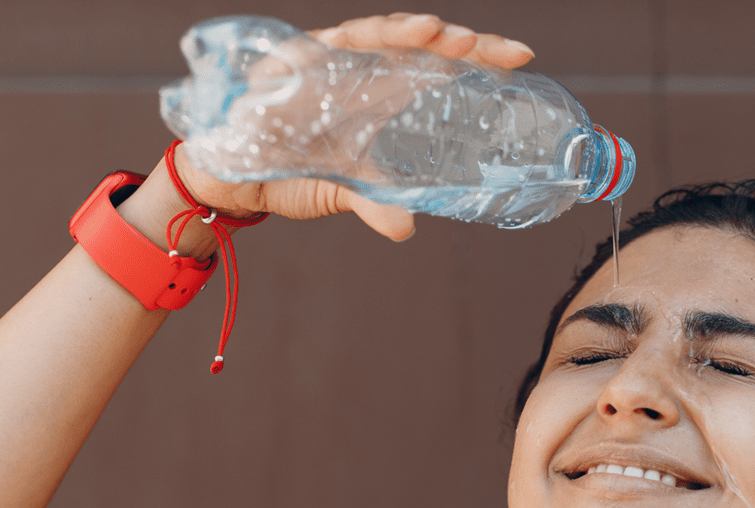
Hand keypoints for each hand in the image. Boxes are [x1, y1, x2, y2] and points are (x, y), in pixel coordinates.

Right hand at [173, 13, 536, 241]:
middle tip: (497, 50)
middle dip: (460, 41)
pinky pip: (336, 39)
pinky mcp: (297, 56)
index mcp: (385, 91)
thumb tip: (407, 228)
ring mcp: (331, 57)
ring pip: (383, 32)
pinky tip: (402, 36)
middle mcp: (363, 67)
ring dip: (416, 32)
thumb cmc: (292, 172)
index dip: (480, 60)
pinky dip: (367, 36)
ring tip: (446, 36)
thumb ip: (377, 205)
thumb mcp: (344, 191)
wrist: (232, 177)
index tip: (522, 60)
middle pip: (421, 44)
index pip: (441, 67)